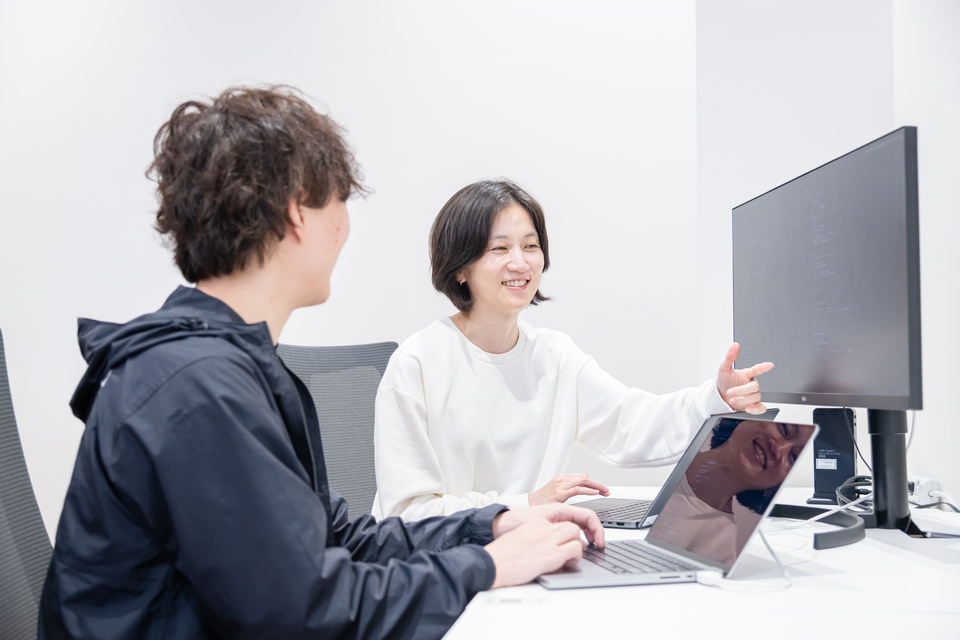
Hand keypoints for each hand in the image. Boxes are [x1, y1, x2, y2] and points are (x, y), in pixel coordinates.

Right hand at [486, 505, 604, 588]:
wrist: (491, 562)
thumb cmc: (503, 554)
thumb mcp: (523, 537)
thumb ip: (540, 535)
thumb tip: (553, 543)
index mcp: (537, 522)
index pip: (567, 515)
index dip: (581, 524)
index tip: (588, 535)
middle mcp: (543, 527)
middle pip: (574, 524)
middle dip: (586, 534)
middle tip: (591, 545)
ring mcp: (547, 539)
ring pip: (576, 535)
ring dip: (579, 546)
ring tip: (572, 557)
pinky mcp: (550, 554)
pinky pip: (575, 549)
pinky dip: (576, 556)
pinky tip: (569, 562)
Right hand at [528, 473, 609, 505]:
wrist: (529, 505)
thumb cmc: (542, 502)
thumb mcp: (557, 493)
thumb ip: (568, 492)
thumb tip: (582, 495)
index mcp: (562, 478)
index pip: (582, 476)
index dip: (594, 482)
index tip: (602, 489)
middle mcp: (562, 479)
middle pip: (585, 477)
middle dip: (598, 483)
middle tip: (607, 490)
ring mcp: (561, 485)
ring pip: (584, 480)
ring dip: (597, 486)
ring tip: (604, 492)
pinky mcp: (560, 493)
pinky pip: (578, 489)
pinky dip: (588, 491)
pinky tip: (595, 493)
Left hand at [716, 342, 773, 414]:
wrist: (721, 396)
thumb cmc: (724, 381)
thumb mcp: (724, 369)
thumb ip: (729, 357)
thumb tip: (735, 345)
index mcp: (747, 374)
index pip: (757, 369)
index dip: (763, 367)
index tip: (769, 365)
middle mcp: (752, 384)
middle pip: (754, 386)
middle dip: (741, 390)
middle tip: (730, 392)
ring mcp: (753, 395)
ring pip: (756, 397)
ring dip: (744, 400)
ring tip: (732, 400)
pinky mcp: (754, 405)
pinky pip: (761, 408)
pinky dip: (756, 410)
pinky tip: (748, 408)